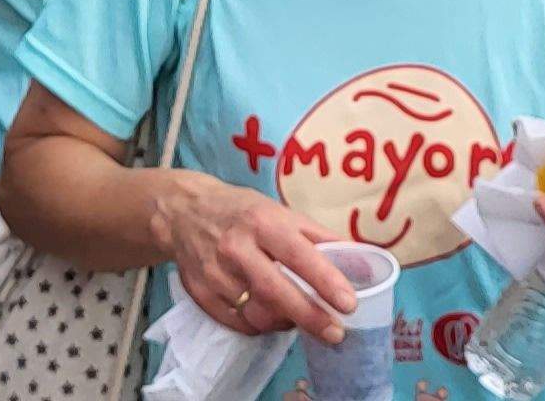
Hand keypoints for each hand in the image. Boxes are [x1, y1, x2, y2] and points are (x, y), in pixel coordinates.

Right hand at [157, 174, 352, 341]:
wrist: (182, 213)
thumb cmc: (242, 212)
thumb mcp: (280, 211)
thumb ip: (319, 237)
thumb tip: (361, 261)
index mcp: (262, 222)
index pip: (298, 254)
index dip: (324, 281)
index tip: (349, 304)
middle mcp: (236, 248)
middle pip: (275, 291)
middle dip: (309, 316)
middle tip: (336, 333)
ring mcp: (215, 274)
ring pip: (257, 313)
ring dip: (284, 323)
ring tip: (298, 317)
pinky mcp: (200, 294)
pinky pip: (238, 323)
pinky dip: (259, 326)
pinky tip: (269, 316)